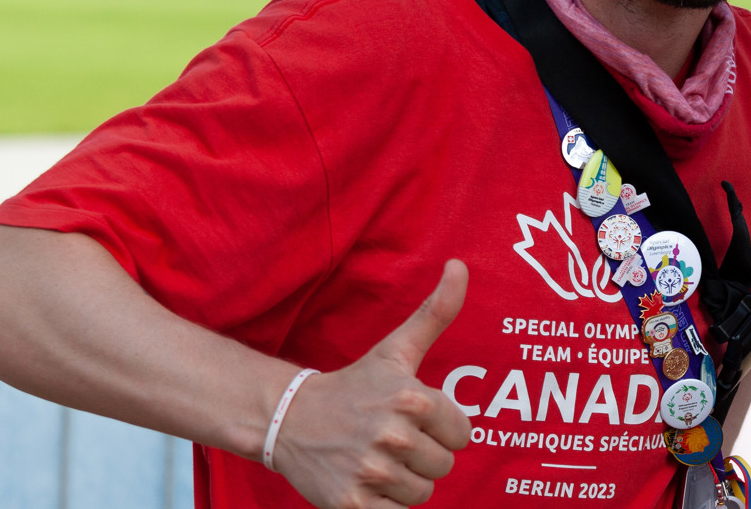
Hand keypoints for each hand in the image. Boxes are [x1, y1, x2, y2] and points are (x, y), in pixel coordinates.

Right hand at [271, 260, 472, 508]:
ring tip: (378, 459)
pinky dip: (385, 504)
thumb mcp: (397, 350)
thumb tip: (460, 265)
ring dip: (405, 481)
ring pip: (422, 492)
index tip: (413, 418)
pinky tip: (367, 483)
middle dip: (423, 456)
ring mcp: (370, 471)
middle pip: (443, 465)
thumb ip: (436, 311)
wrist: (288, 420)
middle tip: (391, 440)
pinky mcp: (352, 504)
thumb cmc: (354, 386)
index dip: (442, 429)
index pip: (462, 434)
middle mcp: (393, 435)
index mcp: (412, 398)